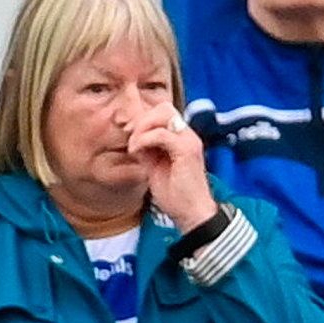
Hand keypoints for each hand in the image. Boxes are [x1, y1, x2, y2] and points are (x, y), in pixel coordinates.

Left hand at [126, 102, 216, 230]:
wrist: (191, 213)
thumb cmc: (176, 195)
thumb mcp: (155, 167)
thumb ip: (147, 150)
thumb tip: (134, 138)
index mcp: (182, 138)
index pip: (163, 112)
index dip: (144, 121)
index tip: (132, 138)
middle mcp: (188, 136)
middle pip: (164, 108)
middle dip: (142, 120)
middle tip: (132, 140)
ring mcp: (190, 141)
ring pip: (164, 114)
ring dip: (142, 128)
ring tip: (134, 147)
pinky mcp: (187, 150)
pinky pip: (162, 134)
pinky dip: (145, 139)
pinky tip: (137, 152)